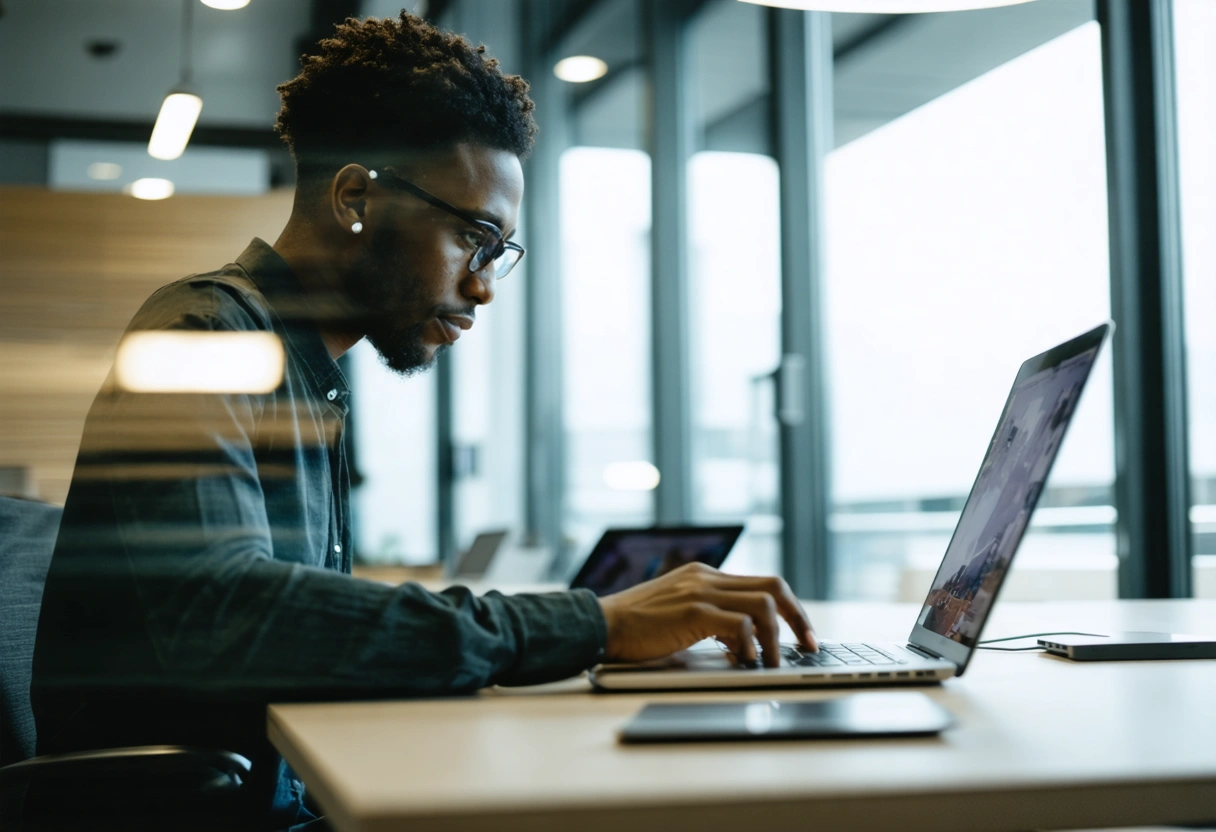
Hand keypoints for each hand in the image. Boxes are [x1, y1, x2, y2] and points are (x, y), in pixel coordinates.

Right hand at [597, 562, 817, 667]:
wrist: (599, 625)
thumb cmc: (635, 628)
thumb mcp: (678, 613)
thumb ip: (709, 617)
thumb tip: (746, 643)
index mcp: (705, 575)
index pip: (763, 583)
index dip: (791, 609)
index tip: (804, 634)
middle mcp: (706, 577)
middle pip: (774, 587)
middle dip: (799, 617)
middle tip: (808, 645)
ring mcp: (699, 592)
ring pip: (763, 605)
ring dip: (775, 638)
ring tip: (769, 662)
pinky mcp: (691, 611)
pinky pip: (739, 625)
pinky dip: (750, 646)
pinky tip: (744, 661)